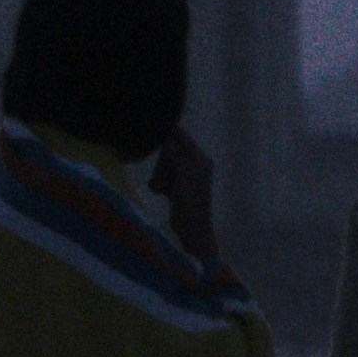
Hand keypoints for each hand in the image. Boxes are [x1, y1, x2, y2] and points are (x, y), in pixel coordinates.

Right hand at [151, 125, 219, 257]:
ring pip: (165, 165)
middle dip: (163, 162)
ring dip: (160, 174)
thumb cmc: (191, 202)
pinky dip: (160, 183)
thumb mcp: (184, 175)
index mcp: (201, 160)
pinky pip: (164, 177)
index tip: (156, 126)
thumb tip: (169, 138)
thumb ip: (177, 154)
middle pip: (172, 151)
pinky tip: (160, 192)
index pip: (184, 139)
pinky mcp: (178, 188)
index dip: (171, 132)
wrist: (192, 230)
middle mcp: (195, 166)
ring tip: (160, 187)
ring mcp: (186, 177)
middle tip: (161, 174)